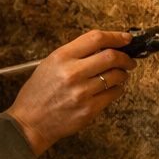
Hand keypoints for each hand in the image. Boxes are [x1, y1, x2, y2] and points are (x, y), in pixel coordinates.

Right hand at [4, 30, 136, 155]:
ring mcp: (82, 92)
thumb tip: (103, 47)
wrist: (30, 122)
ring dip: (123, 74)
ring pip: (116, 76)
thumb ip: (74, 54)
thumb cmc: (38, 93)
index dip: (116, 36)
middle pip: (111, 56)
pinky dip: (118, 89)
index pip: (96, 38)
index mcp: (61, 57)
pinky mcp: (89, 109)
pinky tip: (112, 88)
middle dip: (125, 57)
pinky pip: (113, 94)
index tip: (125, 39)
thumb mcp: (50, 65)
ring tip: (120, 75)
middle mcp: (72, 73)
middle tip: (128, 60)